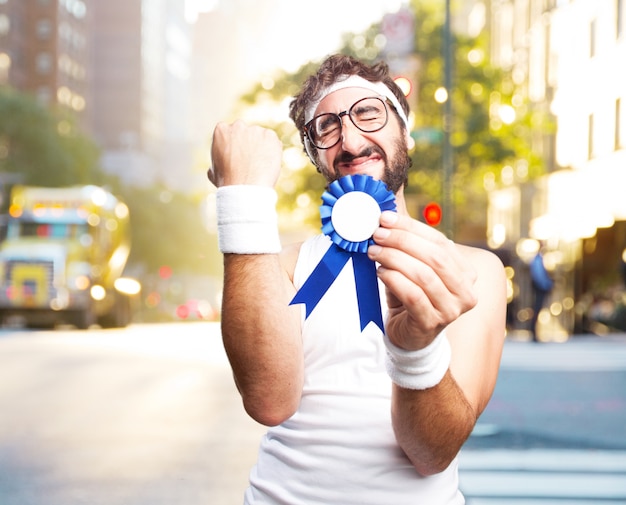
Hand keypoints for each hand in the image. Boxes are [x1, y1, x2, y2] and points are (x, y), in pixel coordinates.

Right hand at [208, 120, 282, 187]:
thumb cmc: (228, 183)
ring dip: (261, 147)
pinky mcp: (270, 135)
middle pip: (245, 132)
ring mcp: (255, 129)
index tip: (237, 155)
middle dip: (248, 143)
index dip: (234, 144)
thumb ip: (215, 163)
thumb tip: (212, 168)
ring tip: (259, 165)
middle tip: (250, 160)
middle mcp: (238, 126)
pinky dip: (272, 150)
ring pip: (260, 137)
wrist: (245, 188)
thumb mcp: (214, 173)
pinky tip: (267, 164)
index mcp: (221, 130)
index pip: (229, 132)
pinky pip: (273, 142)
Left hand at [367, 211, 477, 350]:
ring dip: (394, 259)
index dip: (411, 227)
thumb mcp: (414, 267)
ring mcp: (451, 310)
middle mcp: (465, 291)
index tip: (385, 218)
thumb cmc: (411, 296)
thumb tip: (390, 212)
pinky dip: (394, 280)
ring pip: (424, 275)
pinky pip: (413, 296)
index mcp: (465, 272)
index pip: (440, 241)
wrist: (409, 336)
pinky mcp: (431, 324)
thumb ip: (408, 243)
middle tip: (377, 234)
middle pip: (435, 257)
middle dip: (402, 241)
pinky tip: (380, 272)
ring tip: (374, 252)